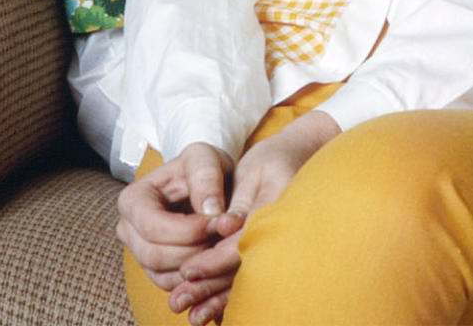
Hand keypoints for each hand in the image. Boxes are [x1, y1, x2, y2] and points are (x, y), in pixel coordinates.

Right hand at [116, 143, 232, 294]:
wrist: (204, 180)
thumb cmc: (200, 166)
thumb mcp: (204, 157)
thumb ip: (206, 178)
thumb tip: (211, 212)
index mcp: (132, 199)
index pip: (153, 227)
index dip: (187, 231)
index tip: (217, 223)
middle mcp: (128, 229)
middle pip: (155, 256)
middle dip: (194, 252)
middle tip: (224, 239)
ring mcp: (138, 251)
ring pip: (163, 275)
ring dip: (197, 267)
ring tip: (222, 247)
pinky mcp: (154, 269)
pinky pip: (172, 285)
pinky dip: (196, 280)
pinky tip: (216, 260)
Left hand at [170, 110, 340, 323]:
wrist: (294, 162)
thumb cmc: (275, 162)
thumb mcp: (259, 172)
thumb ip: (243, 202)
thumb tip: (227, 225)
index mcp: (277, 218)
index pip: (240, 245)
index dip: (214, 260)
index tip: (187, 271)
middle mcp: (275, 240)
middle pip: (237, 270)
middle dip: (208, 288)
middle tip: (178, 302)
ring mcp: (269, 250)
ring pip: (238, 279)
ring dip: (213, 297)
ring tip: (188, 316)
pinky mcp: (260, 253)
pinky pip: (241, 277)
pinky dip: (223, 294)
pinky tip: (205, 313)